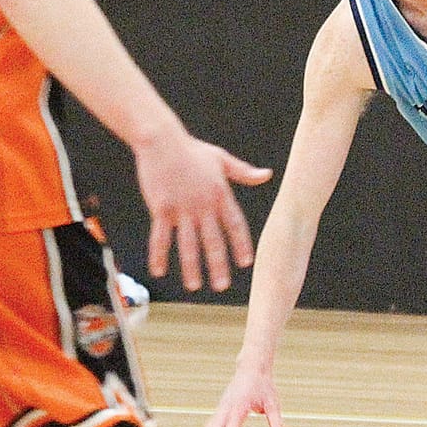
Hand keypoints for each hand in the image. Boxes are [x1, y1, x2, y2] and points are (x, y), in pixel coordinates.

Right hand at [133, 132, 273, 291]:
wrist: (162, 140)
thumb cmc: (192, 149)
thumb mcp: (222, 159)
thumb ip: (244, 172)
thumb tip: (268, 175)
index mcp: (220, 194)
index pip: (235, 224)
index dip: (241, 244)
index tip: (246, 263)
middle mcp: (203, 205)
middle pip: (213, 240)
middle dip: (218, 264)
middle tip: (222, 286)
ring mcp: (182, 208)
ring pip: (188, 244)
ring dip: (192, 267)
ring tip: (195, 286)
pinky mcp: (161, 208)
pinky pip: (160, 236)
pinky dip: (159, 254)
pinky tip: (159, 271)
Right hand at [198, 365, 285, 426]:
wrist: (251, 368)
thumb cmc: (264, 386)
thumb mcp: (273, 403)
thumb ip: (276, 421)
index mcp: (242, 405)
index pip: (235, 424)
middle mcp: (229, 406)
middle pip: (218, 425)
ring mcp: (223, 406)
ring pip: (212, 424)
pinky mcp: (222, 407)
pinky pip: (213, 422)